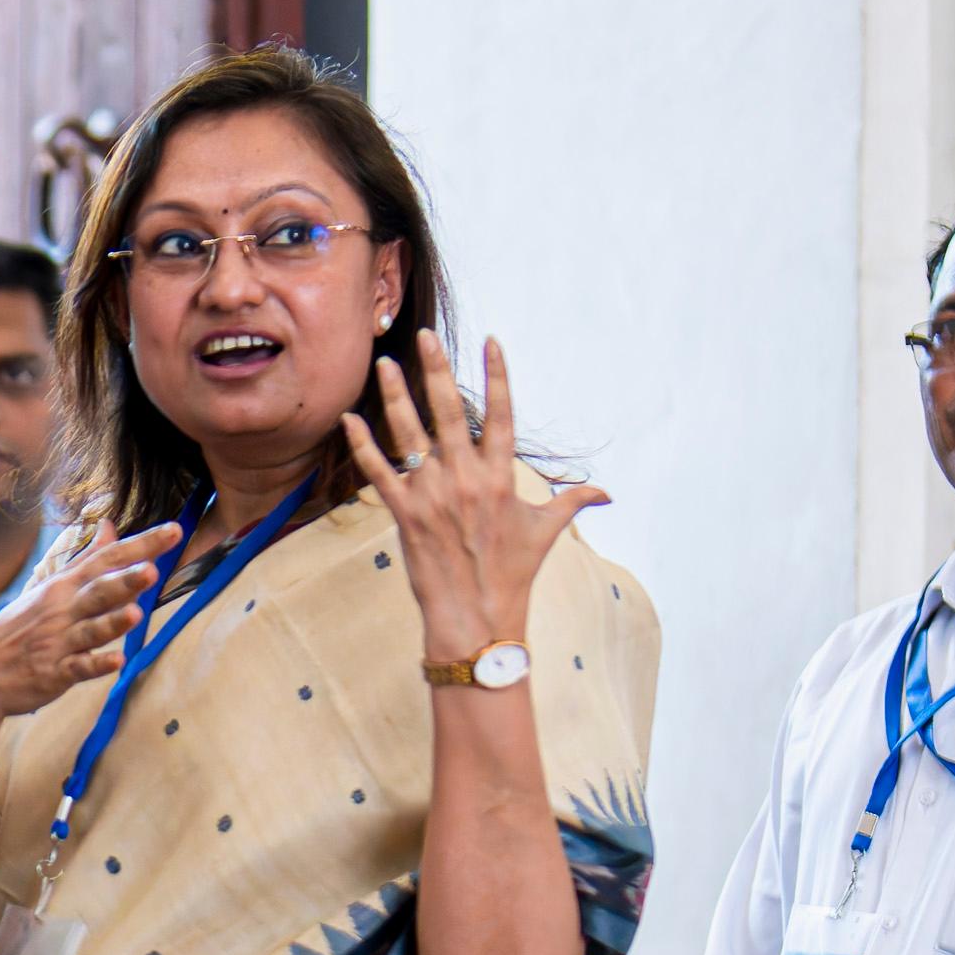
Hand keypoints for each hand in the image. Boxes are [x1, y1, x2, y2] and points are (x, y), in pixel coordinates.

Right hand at [0, 523, 181, 728]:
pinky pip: (79, 667)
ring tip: (136, 614)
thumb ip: (86, 559)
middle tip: (152, 568)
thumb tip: (111, 527)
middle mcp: (63, 609)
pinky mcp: (54, 672)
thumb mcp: (50, 587)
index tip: (174, 531)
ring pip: (91, 628)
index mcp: (65, 586)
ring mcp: (59, 641)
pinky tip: (116, 661)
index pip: (108, 558)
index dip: (142, 545)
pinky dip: (97, 664)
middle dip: (125, 580)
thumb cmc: (20, 628)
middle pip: (99, 590)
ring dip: (113, 621)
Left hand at [342, 330, 609, 661]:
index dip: (496, 374)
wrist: (477, 617)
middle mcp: (466, 477)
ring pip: (410, 433)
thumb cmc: (514, 574)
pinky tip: (349, 419)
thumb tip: (605, 494)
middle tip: (424, 337)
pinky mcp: (405, 514)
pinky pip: (378, 472)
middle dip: (435, 369)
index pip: (500, 413)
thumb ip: (573, 502)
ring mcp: (433, 494)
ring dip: (394, 395)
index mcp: (501, 476)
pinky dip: (363, 445)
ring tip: (383, 364)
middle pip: (449, 411)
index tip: (490, 341)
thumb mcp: (547, 532)